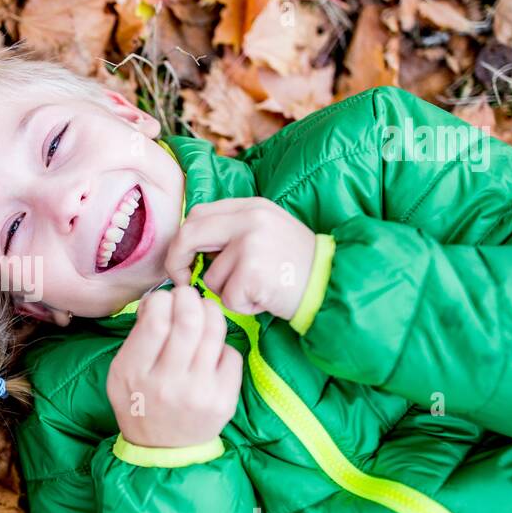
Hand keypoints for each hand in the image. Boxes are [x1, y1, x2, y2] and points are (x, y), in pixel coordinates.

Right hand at [105, 287, 241, 448]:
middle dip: (190, 298)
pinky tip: (211, 349)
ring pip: (214, 332)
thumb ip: (136, 337)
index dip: (162, 299)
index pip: (155, 320)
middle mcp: (168, 383)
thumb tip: (161, 301)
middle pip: (189, 321)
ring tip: (204, 311)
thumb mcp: (121, 372)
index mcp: (135, 373)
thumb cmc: (139, 402)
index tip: (163, 301)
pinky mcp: (224, 400)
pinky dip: (221, 344)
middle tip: (187, 296)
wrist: (161, 450)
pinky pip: (231, 354)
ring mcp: (199, 393)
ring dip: (210, 312)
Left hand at [164, 198, 316, 319]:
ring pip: (211, 276)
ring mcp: (251, 244)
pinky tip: (264, 299)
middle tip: (184, 282)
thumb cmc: (296, 266)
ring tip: (257, 289)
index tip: (183, 262)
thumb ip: (232, 232)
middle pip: (189, 235)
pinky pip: (227, 297)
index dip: (182, 240)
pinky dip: (242, 306)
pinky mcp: (254, 271)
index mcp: (250, 206)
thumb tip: (190, 248)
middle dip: (177, 262)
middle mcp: (249, 219)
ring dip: (227, 293)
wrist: (334, 283)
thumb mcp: (266, 232)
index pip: (197, 215)